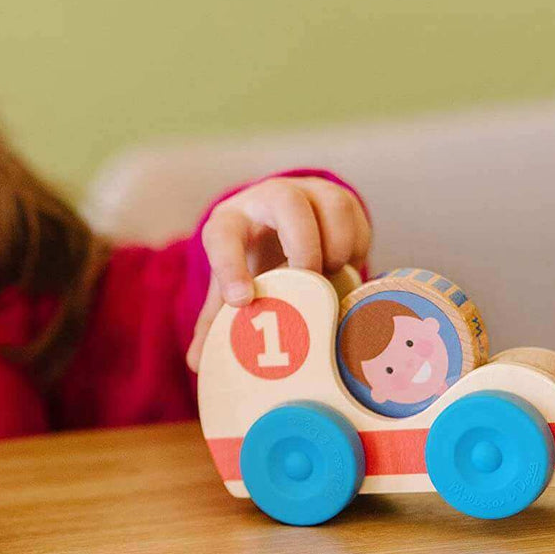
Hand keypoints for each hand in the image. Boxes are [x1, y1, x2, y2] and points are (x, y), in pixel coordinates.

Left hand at [185, 177, 370, 370]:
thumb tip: (197, 362)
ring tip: (328, 279)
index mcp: (230, 222)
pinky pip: (358, 218)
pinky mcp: (339, 196)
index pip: (222, 237)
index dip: (230, 269)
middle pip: (286, 201)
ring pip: (331, 205)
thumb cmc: (250, 260)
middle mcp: (267, 198)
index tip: (242, 302)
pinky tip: (344, 269)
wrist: (276, 223)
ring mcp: (307, 191)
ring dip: (336, 247)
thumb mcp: (230, 284)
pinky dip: (355, 249)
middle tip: (308, 283)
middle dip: (302, 246)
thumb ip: (215, 321)